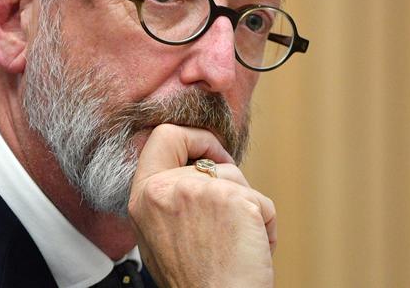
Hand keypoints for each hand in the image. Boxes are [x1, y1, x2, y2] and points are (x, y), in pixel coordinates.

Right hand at [128, 124, 275, 287]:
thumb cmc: (194, 280)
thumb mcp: (159, 232)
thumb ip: (167, 197)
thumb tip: (194, 167)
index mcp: (143, 196)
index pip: (164, 136)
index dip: (192, 138)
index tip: (208, 156)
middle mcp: (164, 189)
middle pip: (207, 158)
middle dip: (227, 178)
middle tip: (234, 202)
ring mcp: (197, 191)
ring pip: (235, 178)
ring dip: (245, 207)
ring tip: (237, 243)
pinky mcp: (232, 199)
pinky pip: (261, 201)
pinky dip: (265, 225)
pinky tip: (253, 250)